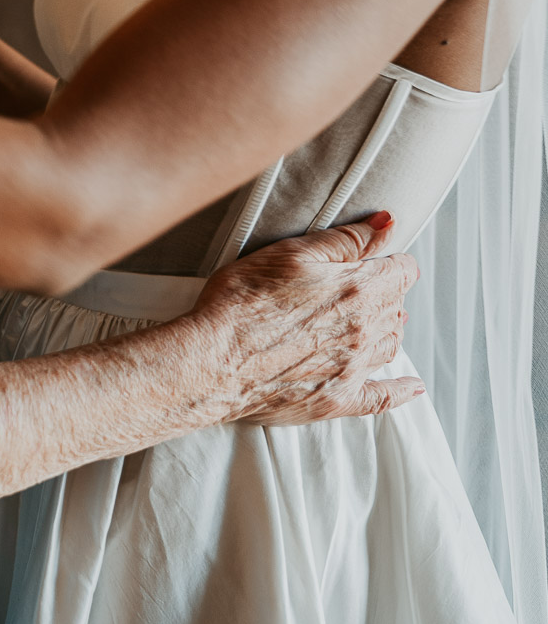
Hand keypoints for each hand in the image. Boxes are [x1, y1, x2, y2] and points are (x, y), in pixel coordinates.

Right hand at [192, 212, 421, 423]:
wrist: (213, 361)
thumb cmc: (241, 302)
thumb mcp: (290, 253)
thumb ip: (344, 240)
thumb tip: (386, 224)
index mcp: (359, 290)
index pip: (401, 271)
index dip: (390, 260)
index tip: (379, 258)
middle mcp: (364, 331)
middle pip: (395, 307)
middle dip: (384, 293)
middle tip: (360, 286)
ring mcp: (353, 369)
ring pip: (390, 345)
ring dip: (386, 330)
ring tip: (371, 321)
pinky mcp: (336, 400)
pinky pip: (383, 398)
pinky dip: (401, 391)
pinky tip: (411, 387)